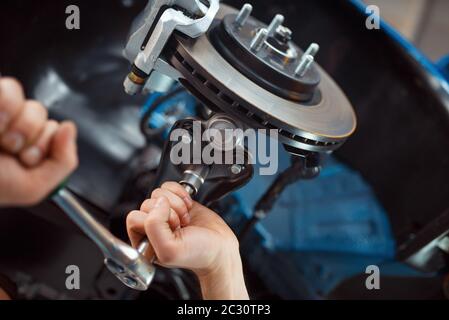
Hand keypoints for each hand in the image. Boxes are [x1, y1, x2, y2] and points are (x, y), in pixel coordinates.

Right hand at [0, 77, 77, 206]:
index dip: (46, 146)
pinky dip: (5, 110)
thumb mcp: (32, 187)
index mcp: (27, 145)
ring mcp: (0, 111)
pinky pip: (10, 90)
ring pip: (31, 104)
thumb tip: (70, 128)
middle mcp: (13, 126)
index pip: (56, 131)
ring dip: (19, 128)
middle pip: (43, 116)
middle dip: (31, 139)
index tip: (27, 160)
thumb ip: (63, 162)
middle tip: (10, 152)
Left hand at [126, 182, 248, 299]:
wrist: (220, 249)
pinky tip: (188, 208)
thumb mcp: (169, 249)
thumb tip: (159, 202)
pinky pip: (170, 187)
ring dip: (176, 204)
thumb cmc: (198, 255)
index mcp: (144, 241)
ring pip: (159, 193)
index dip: (154, 220)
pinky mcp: (177, 202)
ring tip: (185, 218)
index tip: (171, 230)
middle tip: (180, 226)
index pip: (134, 218)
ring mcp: (165, 213)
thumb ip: (154, 226)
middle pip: (147, 203)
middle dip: (169, 212)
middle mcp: (152, 227)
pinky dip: (181, 193)